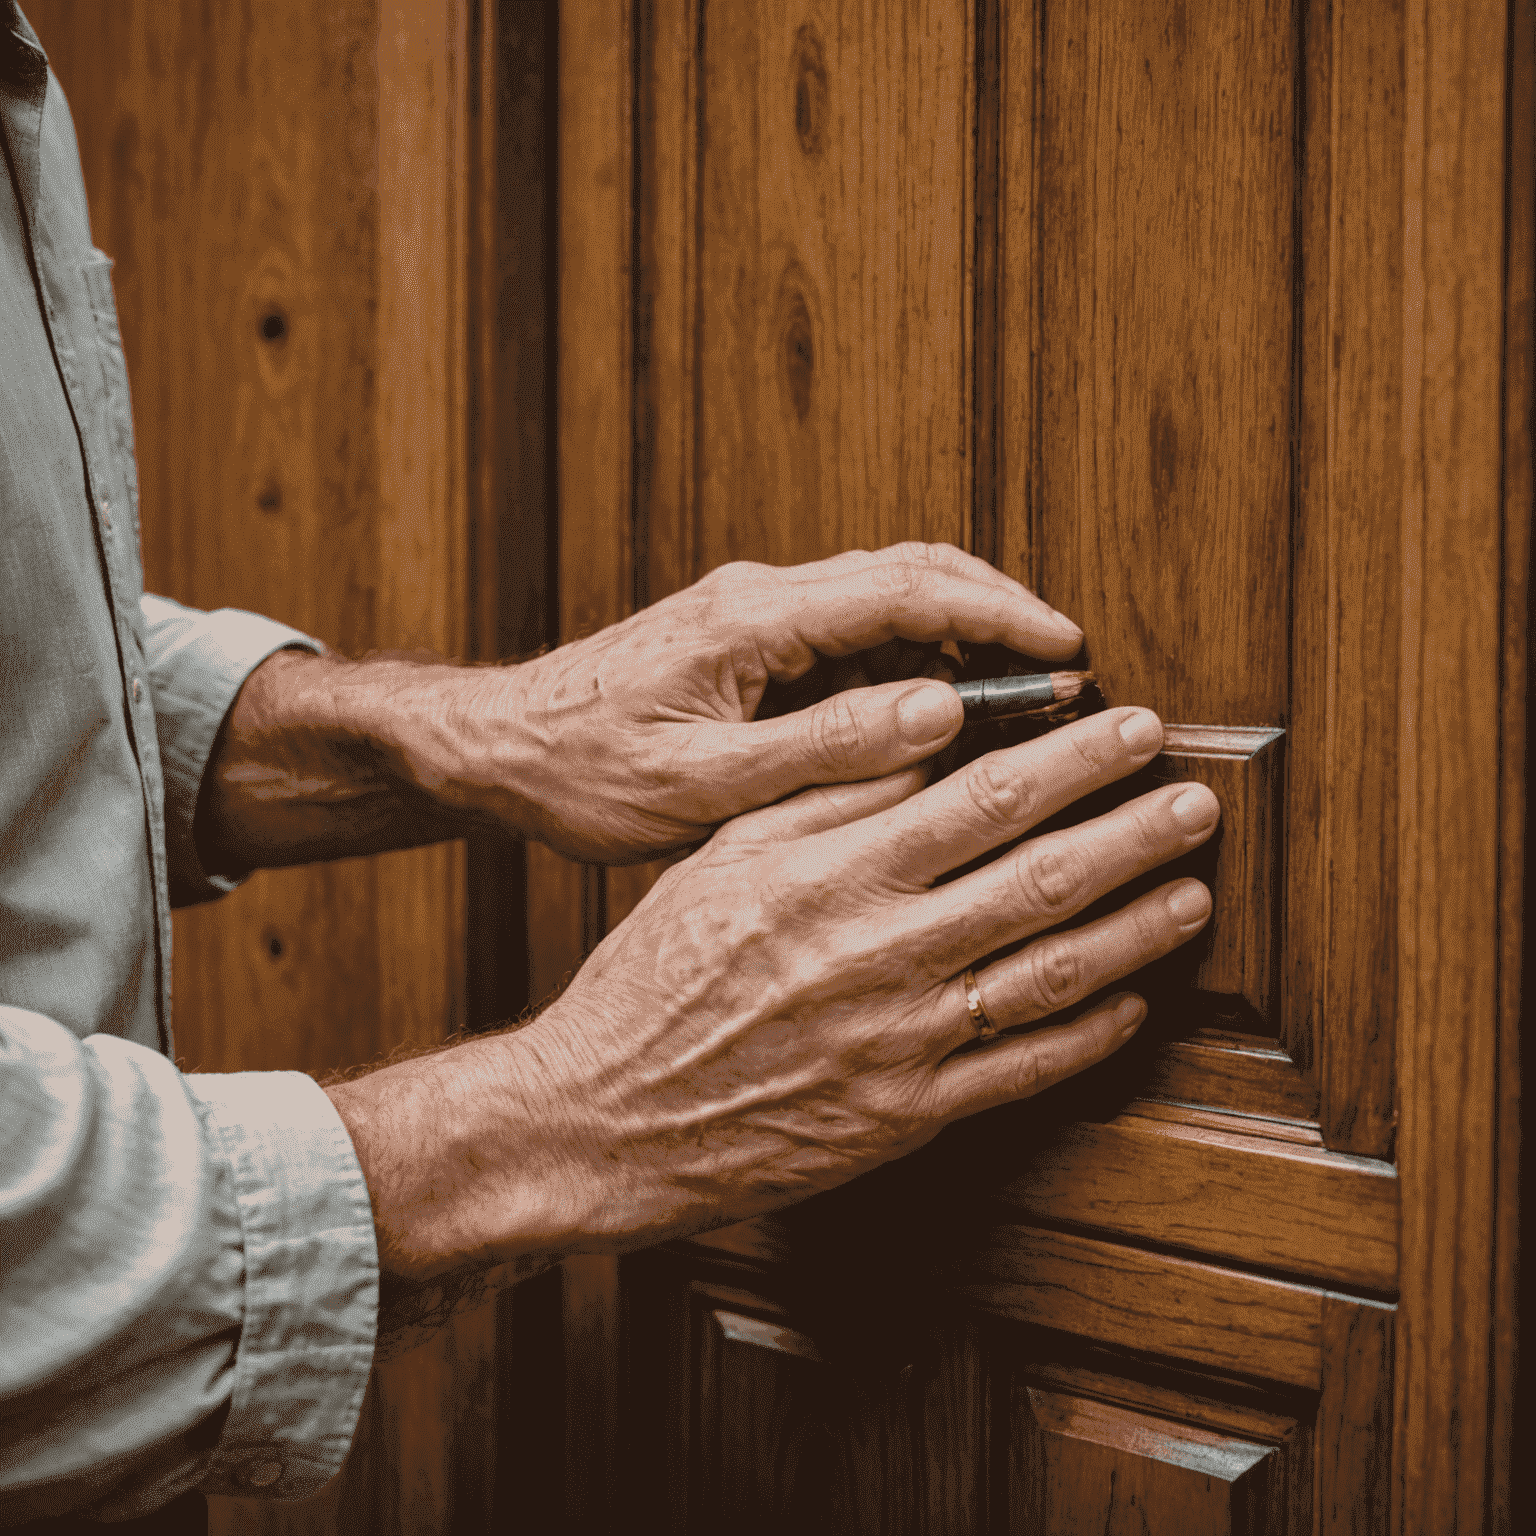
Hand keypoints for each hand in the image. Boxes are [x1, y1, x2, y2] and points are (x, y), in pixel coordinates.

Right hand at [328, 706, 1218, 1290]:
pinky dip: (1088, 1035)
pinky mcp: (906, 1116)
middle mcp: (877, 956)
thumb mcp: (719, 857)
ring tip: (1191, 889)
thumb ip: (823, 794)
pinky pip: (1021, 1071)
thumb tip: (924, 732)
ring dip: (1133, 929)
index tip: (1127, 729)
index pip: (980, 801)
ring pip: (1049, 974)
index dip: (1071, 762)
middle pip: (1035, 880)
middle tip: (1194, 798)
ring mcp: (900, 1043)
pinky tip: (1134, 1001)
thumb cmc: (656, 975)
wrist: (608, 1115)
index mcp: (830, 878)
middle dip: (1129, 832)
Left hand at [419, 543, 1084, 861]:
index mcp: (754, 619)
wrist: (497, 748)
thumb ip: (822, 747)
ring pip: (882, 595)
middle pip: (909, 572)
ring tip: (1012, 694)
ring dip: (954, 631)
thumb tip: (934, 711)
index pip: (908, 589)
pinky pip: (847, 628)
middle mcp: (759, 596)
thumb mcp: (702, 782)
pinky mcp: (742, 638)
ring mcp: (751, 611)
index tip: (1069, 647)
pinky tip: (928, 708)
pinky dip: (905, 654)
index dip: (1000, 615)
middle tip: (1062, 666)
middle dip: (995, 609)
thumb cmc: (581, 770)